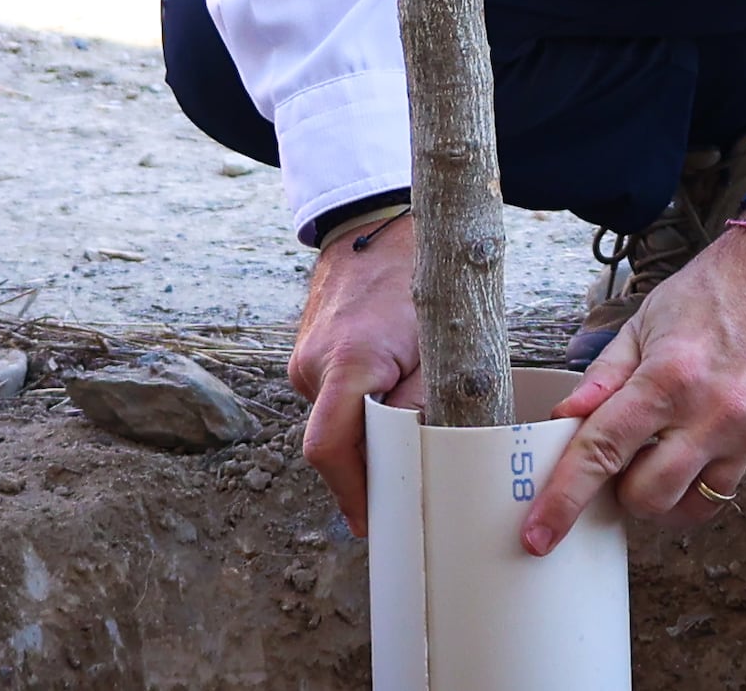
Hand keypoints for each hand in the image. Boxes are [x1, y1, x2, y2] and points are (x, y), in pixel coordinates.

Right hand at [289, 205, 421, 536]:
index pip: (330, 450)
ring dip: (363, 434)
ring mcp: (304, 359)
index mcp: (347, 363)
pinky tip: (389, 394)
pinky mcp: (306, 354)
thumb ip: (429, 402)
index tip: (372, 523)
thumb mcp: (441, 342)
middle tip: (404, 488)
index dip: (351, 494)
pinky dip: (356, 409)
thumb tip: (425, 460)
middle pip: (330, 444)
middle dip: (364, 470)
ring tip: (406, 425)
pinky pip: (330, 400)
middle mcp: (313, 365)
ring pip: (330, 422)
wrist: (378, 224)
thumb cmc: (420, 278)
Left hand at [521, 203, 745, 554]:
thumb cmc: (716, 290)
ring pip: (696, 507)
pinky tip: (723, 426)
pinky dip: (719, 466)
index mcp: (668, 377)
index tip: (539, 536)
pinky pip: (739, 481)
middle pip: (648, 499)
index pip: (602, 453)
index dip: (564, 501)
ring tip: (676, 448)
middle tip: (631, 458)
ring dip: (673, 490)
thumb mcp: (647, 320)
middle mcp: (714, 412)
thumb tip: (566, 419)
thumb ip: (605, 376)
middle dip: (626, 491)